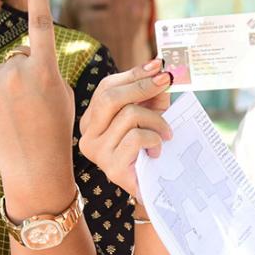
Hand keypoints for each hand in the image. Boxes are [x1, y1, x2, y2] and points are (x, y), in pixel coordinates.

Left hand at [0, 0, 75, 212]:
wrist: (33, 165)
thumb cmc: (54, 130)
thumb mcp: (60, 94)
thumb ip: (42, 69)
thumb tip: (18, 57)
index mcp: (45, 70)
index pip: (41, 25)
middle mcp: (17, 71)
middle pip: (19, 58)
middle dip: (26, 73)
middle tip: (34, 104)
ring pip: (2, 74)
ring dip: (9, 88)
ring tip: (18, 116)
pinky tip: (2, 120)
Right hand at [78, 59, 173, 200]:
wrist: (156, 188)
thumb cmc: (151, 148)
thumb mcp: (150, 113)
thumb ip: (151, 92)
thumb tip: (159, 67)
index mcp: (92, 120)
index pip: (106, 87)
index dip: (134, 74)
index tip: (159, 66)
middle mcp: (88, 135)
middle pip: (110, 98)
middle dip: (142, 87)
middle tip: (166, 83)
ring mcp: (98, 153)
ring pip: (128, 116)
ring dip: (156, 120)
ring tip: (166, 133)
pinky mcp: (112, 168)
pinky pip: (135, 138)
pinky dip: (154, 138)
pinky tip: (158, 150)